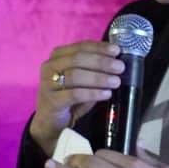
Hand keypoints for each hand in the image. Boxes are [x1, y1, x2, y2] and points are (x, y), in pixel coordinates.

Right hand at [29, 40, 123, 156]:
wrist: (50, 121)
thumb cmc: (69, 97)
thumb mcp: (82, 80)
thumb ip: (93, 69)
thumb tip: (116, 62)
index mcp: (58, 56)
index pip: (80, 46)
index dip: (99, 48)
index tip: (117, 51)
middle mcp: (50, 66)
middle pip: (78, 59)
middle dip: (101, 62)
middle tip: (119, 68)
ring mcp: (48, 83)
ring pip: (76, 75)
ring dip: (99, 78)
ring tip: (115, 82)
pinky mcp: (51, 101)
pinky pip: (74, 94)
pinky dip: (93, 93)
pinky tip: (106, 94)